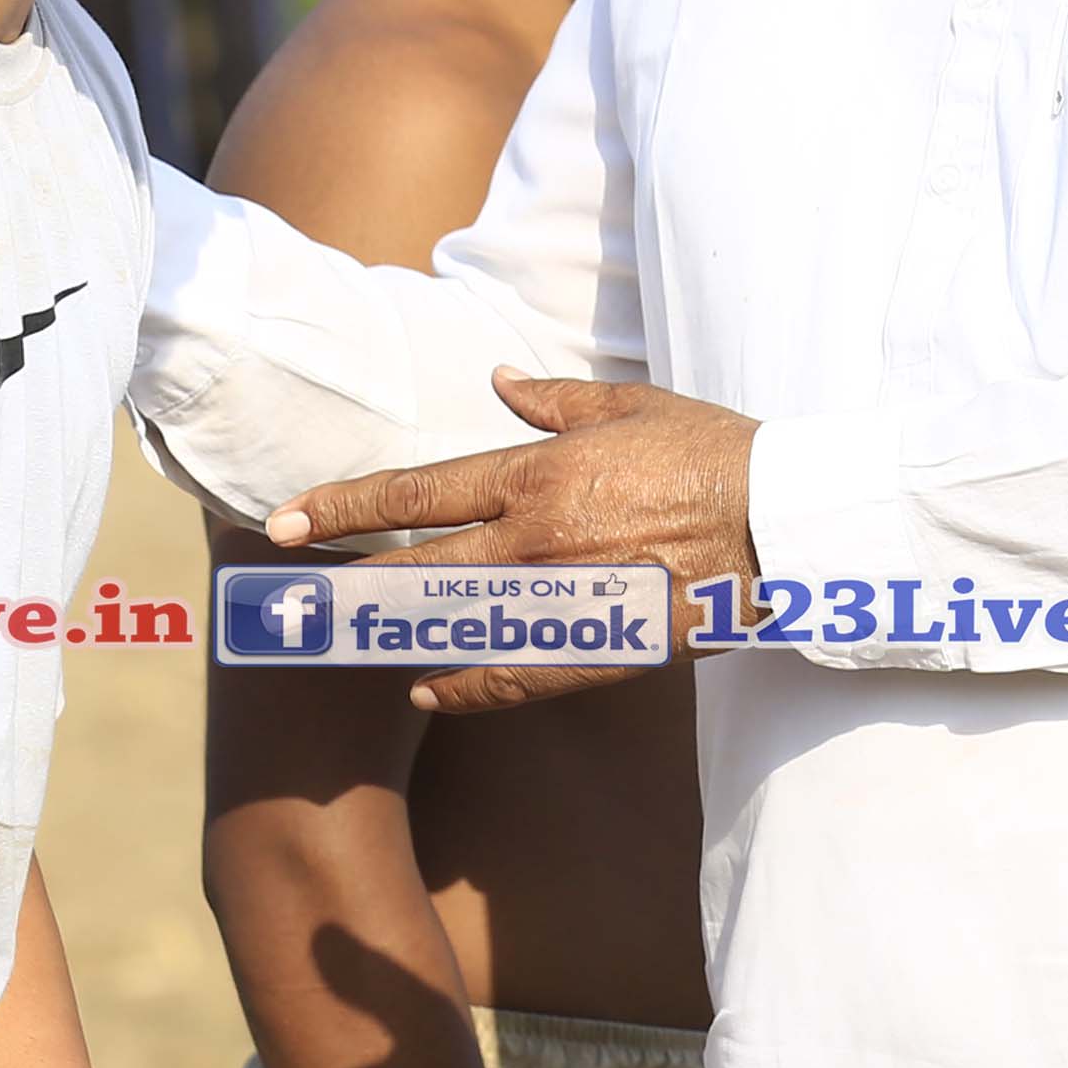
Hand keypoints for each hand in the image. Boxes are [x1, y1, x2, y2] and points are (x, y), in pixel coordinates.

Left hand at [263, 376, 760, 717]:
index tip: (289, 522)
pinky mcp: (602, 644)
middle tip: (285, 601)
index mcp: (537, 472)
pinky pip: (517, 675)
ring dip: (388, 636)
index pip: (416, 493)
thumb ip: (554, 400)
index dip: (346, 508)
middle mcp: (536, 537)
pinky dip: (466, 685)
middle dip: (343, 584)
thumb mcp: (630, 404)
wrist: (783, 518)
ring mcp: (565, 597)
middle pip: (414, 568)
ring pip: (453, 625)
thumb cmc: (713, 450)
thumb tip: (498, 379)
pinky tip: (426, 688)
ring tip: (335, 643)